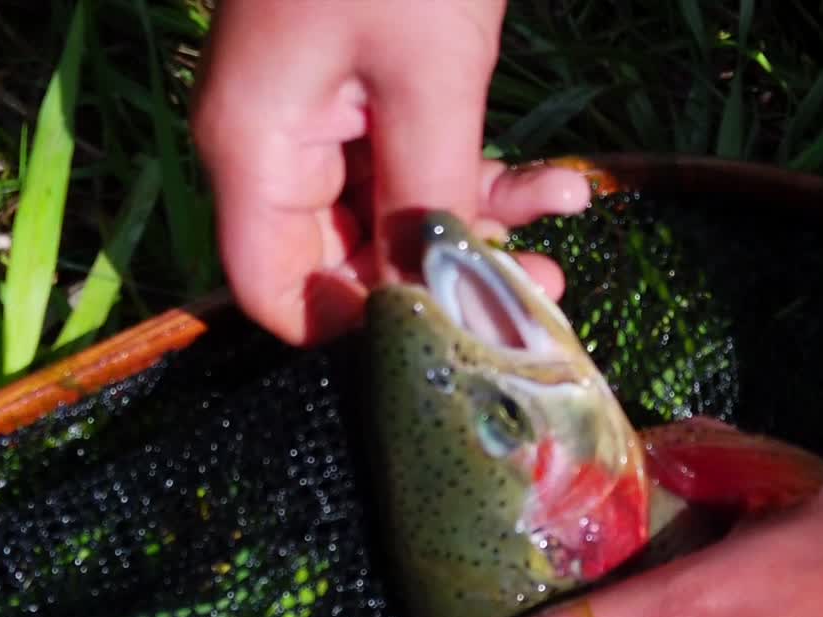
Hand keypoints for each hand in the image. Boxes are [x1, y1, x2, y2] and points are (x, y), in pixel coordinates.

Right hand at [190, 1, 590, 345]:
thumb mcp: (431, 74)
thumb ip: (428, 195)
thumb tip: (436, 298)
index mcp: (257, 148)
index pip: (276, 292)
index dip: (354, 330)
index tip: (447, 336)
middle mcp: (274, 145)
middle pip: (342, 260)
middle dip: (440, 277)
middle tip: (536, 296)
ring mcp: (319, 116)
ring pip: (390, 213)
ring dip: (478, 222)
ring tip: (565, 220)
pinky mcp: (363, 89)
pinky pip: (412, 160)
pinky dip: (479, 171)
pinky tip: (564, 178)